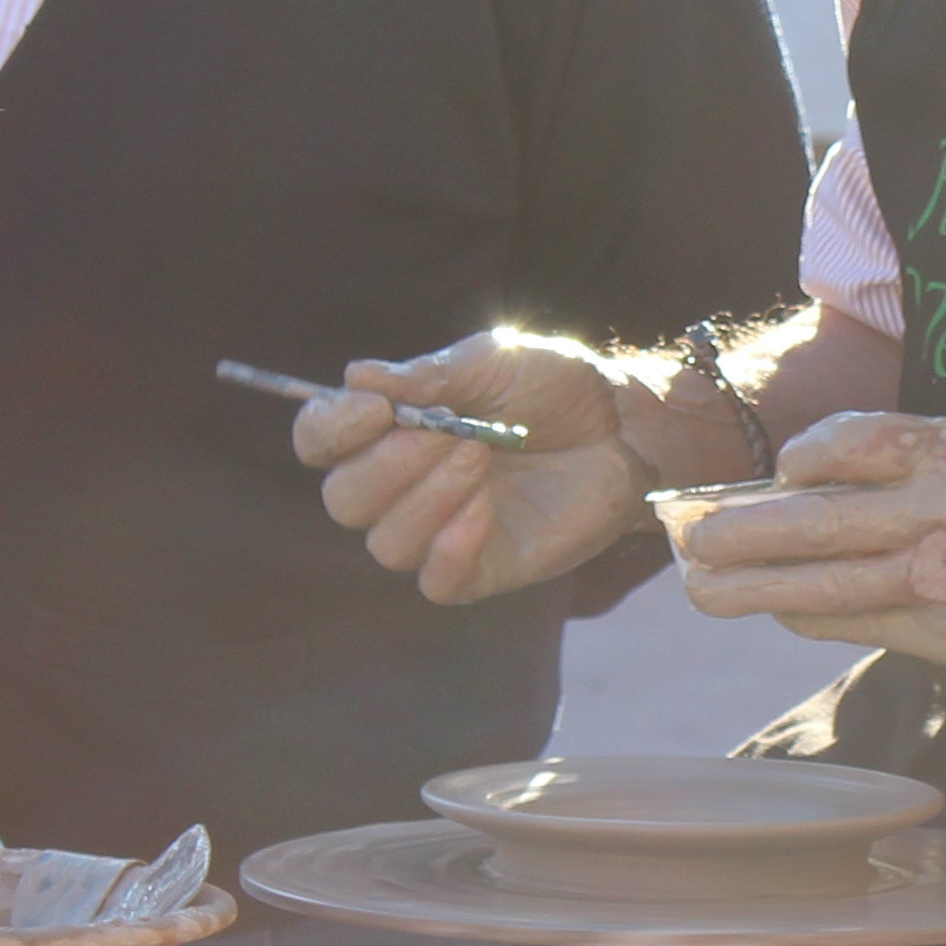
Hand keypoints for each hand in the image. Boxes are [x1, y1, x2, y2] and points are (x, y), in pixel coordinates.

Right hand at [301, 332, 654, 604]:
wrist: (624, 424)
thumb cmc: (553, 387)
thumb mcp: (492, 363)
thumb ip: (428, 375)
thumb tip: (356, 377)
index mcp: (390, 430)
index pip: (320, 441)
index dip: (330, 430)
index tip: (375, 409)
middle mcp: (403, 486)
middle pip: (344, 501)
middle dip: (388, 465)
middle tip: (448, 432)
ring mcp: (440, 530)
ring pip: (386, 544)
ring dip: (426, 498)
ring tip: (480, 455)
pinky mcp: (483, 567)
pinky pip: (436, 583)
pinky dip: (450, 547)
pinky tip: (484, 509)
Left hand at [660, 411, 945, 684]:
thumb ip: (933, 466)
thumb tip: (841, 478)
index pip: (850, 444)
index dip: (800, 457)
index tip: (778, 469)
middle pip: (812, 521)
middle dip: (737, 532)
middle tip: (685, 537)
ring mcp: (944, 583)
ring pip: (820, 585)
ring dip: (752, 587)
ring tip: (704, 587)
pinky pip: (860, 626)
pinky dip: (816, 616)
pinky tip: (788, 609)